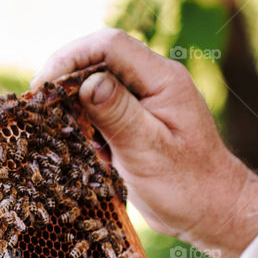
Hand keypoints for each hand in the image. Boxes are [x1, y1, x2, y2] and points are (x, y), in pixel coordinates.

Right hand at [31, 28, 257, 257]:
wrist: (213, 211)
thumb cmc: (187, 186)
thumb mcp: (148, 151)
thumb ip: (118, 114)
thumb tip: (86, 82)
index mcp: (163, 80)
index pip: (109, 45)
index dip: (70, 58)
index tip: (43, 86)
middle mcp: (156, 81)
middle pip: (100, 59)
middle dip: (68, 80)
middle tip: (44, 110)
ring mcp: (148, 99)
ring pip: (99, 84)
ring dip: (79, 107)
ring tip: (77, 138)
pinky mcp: (140, 119)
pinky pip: (105, 108)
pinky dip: (91, 126)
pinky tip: (98, 153)